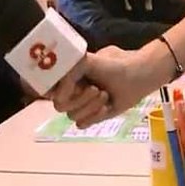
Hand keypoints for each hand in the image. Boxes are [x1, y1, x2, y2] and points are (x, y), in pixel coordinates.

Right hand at [50, 46, 165, 126]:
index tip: (64, 89)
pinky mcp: (92, 116)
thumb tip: (57, 95)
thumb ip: (68, 74)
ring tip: (105, 94)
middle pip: (59, 105)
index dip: (50, 91)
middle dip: (78, 99)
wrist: (138, 75)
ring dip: (90, 106)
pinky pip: (82, 124)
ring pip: (71, 115)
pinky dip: (94, 116)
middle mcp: (71, 90)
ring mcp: (81, 104)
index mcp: (67, 75)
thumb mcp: (87, 61)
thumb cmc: (114, 64)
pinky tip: (106, 107)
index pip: (46, 87)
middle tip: (95, 89)